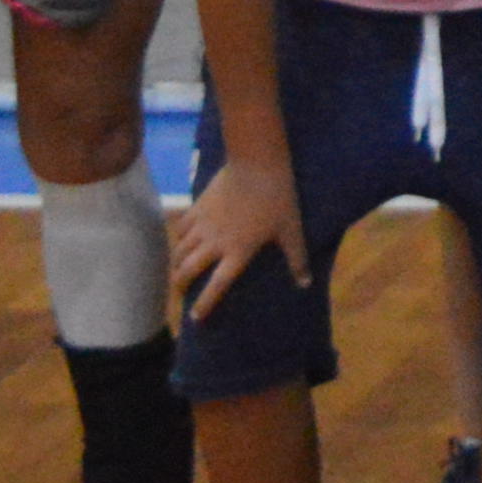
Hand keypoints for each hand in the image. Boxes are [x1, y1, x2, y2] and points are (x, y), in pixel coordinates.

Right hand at [165, 149, 298, 310]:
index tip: (195, 319)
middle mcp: (214, 243)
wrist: (256, 163)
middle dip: (181, 285)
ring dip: (176, 265)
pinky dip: (178, 239)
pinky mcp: (197, 206)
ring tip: (178, 272)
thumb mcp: (291, 230)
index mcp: (237, 252)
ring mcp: (202, 224)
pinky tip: (180, 242)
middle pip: (188, 270)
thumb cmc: (277, 198)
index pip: (216, 286)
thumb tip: (305, 284)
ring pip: (180, 251)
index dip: (204, 304)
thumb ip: (296, 258)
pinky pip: (181, 228)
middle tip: (180, 294)